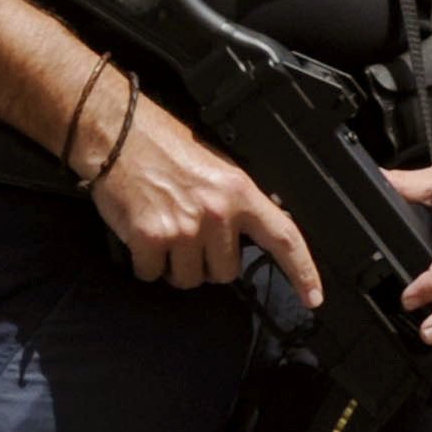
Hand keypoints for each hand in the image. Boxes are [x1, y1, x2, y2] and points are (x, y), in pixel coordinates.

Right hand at [85, 95, 322, 304]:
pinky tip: (139, 236)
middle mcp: (217, 213)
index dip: (303, 272)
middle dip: (206, 263)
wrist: (118, 132)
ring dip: (173, 266)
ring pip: (187, 280)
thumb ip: (238, 204)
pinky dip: (143, 264)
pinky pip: (151, 274)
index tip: (313, 298)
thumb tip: (250, 237)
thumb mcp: (218, 169)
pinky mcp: (150, 238)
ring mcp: (183, 228)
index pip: (284, 238)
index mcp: (240, 192)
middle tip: (187, 235)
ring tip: (162, 232)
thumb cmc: (163, 146)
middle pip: (225, 274)